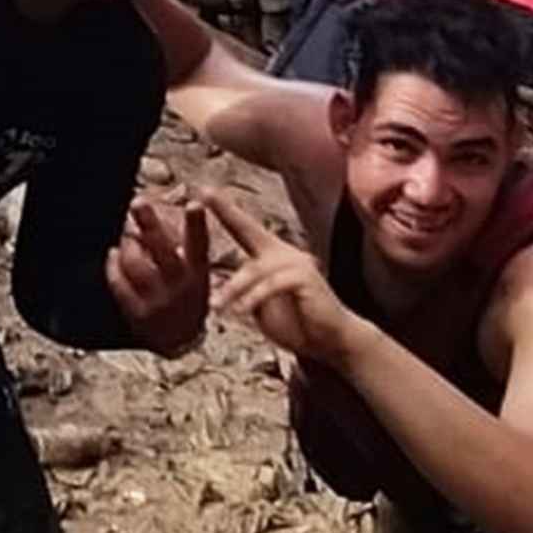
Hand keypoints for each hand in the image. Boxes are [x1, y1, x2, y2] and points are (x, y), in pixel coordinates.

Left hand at [106, 199, 209, 354]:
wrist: (180, 340)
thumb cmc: (188, 294)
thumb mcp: (197, 272)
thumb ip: (183, 245)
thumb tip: (158, 216)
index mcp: (197, 272)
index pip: (199, 245)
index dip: (197, 225)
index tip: (194, 204)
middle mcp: (179, 286)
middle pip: (161, 251)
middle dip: (150, 224)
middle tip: (138, 202)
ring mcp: (157, 300)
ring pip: (134, 263)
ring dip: (127, 244)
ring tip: (128, 236)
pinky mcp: (137, 312)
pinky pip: (118, 282)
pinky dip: (113, 264)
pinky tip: (114, 255)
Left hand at [201, 188, 365, 364]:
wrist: (329, 341)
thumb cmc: (296, 326)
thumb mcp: (260, 308)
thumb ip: (244, 292)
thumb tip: (217, 287)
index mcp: (271, 257)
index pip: (245, 229)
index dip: (226, 209)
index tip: (205, 191)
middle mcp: (284, 253)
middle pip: (249, 231)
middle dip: (227, 211)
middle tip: (203, 196)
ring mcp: (297, 263)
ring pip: (256, 268)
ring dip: (234, 290)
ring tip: (217, 307)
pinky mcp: (305, 277)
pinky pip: (272, 284)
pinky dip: (254, 298)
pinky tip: (241, 311)